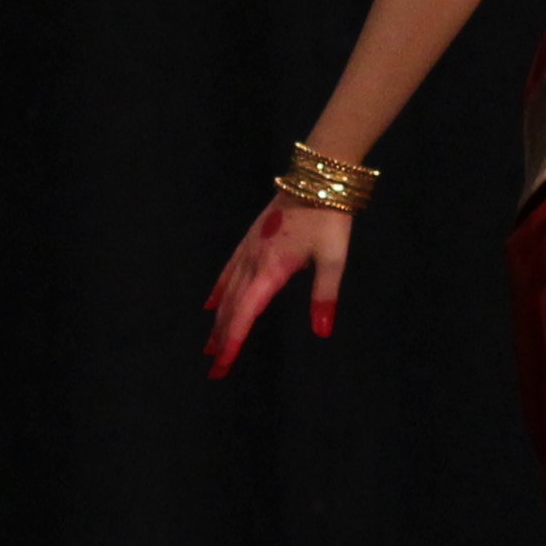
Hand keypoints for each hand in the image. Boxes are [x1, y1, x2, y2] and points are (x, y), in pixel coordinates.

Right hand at [204, 195, 356, 374]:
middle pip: (231, 306)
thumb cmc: (329, 217)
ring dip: (218, 319)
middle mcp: (254, 261)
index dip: (233, 340)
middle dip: (222, 337)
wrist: (317, 178)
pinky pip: (228, 270)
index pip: (245, 312)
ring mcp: (249, 248)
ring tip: (211, 343)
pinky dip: (218, 289)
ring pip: (227, 290)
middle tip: (214, 367)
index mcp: (271, 269)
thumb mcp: (334, 258)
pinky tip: (211, 301)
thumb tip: (321, 331)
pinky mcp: (251, 238)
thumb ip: (324, 296)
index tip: (223, 364)